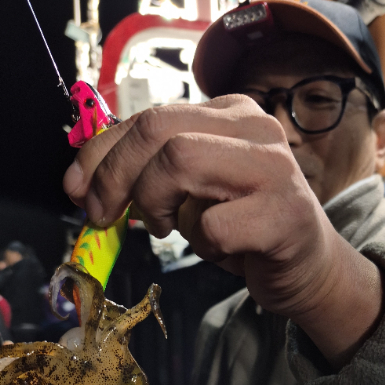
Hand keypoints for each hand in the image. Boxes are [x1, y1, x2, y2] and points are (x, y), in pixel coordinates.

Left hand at [63, 97, 383, 367]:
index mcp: (231, 114)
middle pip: (159, 131)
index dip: (100, 152)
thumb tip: (83, 181)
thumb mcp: (194, 192)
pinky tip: (222, 250)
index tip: (75, 188)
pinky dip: (204, 246)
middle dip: (115, 176)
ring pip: (179, 162)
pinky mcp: (285, 215)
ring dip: (159, 204)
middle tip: (103, 215)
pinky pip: (212, 226)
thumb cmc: (248, 230)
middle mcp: (256, 129)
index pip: (149, 118)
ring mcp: (275, 169)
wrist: (310, 270)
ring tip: (171, 228)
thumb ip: (151, 173)